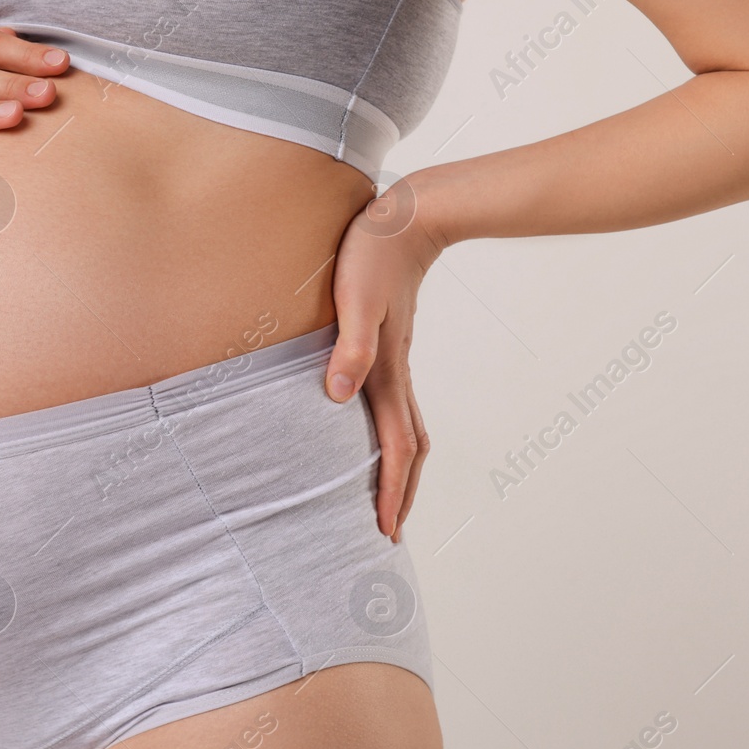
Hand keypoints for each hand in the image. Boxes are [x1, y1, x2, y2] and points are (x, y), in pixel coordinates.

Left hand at [323, 178, 441, 541]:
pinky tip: (372, 434)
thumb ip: (349, 347)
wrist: (407, 218)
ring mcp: (395, 361)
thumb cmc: (373, 254)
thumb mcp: (355, 300)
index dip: (391, 490)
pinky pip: (395, 406)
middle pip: (409, 448)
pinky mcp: (389, 347)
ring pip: (406, 429)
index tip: (385, 528)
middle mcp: (394, 373)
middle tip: (389, 530)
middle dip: (401, 493)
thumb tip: (339, 397)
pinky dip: (392, 435)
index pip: (396, 446)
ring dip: (400, 468)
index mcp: (387, 371)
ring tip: (387, 496)